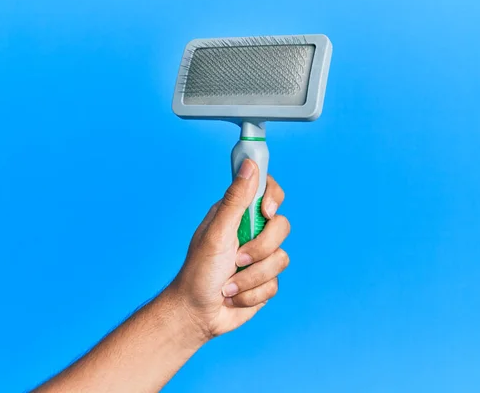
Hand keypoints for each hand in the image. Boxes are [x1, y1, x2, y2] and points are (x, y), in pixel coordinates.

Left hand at [169, 159, 289, 338]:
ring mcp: (259, 257)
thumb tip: (251, 164)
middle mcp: (250, 232)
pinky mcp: (264, 280)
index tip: (266, 212)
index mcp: (237, 214)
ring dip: (252, 278)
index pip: (267, 191)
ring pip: (281, 259)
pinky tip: (233, 296)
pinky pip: (275, 284)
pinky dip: (252, 294)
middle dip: (261, 249)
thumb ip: (236, 200)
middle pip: (281, 226)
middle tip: (238, 259)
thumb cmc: (199, 272)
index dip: (273, 198)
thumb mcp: (217, 233)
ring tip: (228, 285)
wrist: (197, 314)